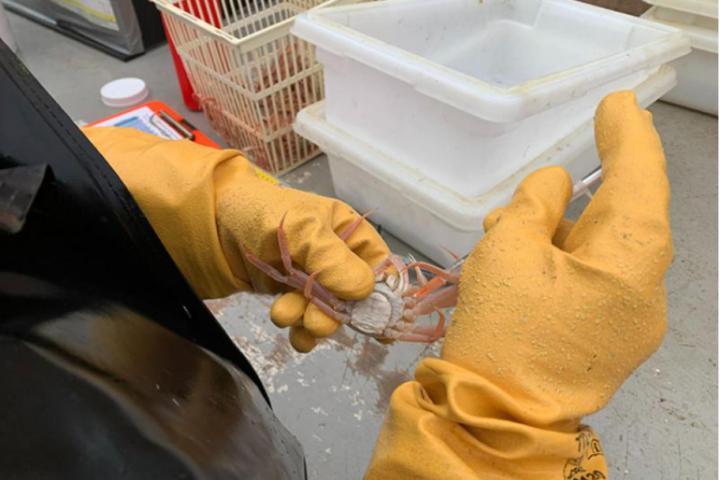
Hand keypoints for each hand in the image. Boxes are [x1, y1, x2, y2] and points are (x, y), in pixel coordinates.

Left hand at [83, 127, 389, 352]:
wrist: (207, 224)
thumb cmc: (256, 213)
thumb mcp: (300, 228)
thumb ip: (332, 259)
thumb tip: (365, 290)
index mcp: (347, 232)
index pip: (379, 266)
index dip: (382, 294)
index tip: (377, 320)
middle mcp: (335, 256)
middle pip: (355, 297)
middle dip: (335, 312)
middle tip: (313, 321)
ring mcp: (312, 278)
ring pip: (330, 312)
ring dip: (313, 322)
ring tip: (285, 316)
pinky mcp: (290, 293)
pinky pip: (307, 319)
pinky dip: (303, 332)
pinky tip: (294, 336)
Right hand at [444, 91, 671, 411]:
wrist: (494, 417)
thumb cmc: (504, 331)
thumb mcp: (508, 248)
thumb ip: (535, 202)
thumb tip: (553, 187)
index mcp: (631, 261)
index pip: (641, 180)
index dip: (627, 136)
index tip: (615, 105)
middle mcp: (644, 290)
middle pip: (618, 217)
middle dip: (573, 195)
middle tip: (545, 178)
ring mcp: (628, 319)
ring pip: (597, 250)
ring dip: (554, 231)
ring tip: (503, 230)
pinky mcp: (605, 337)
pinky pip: (589, 280)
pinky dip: (556, 261)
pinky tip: (515, 260)